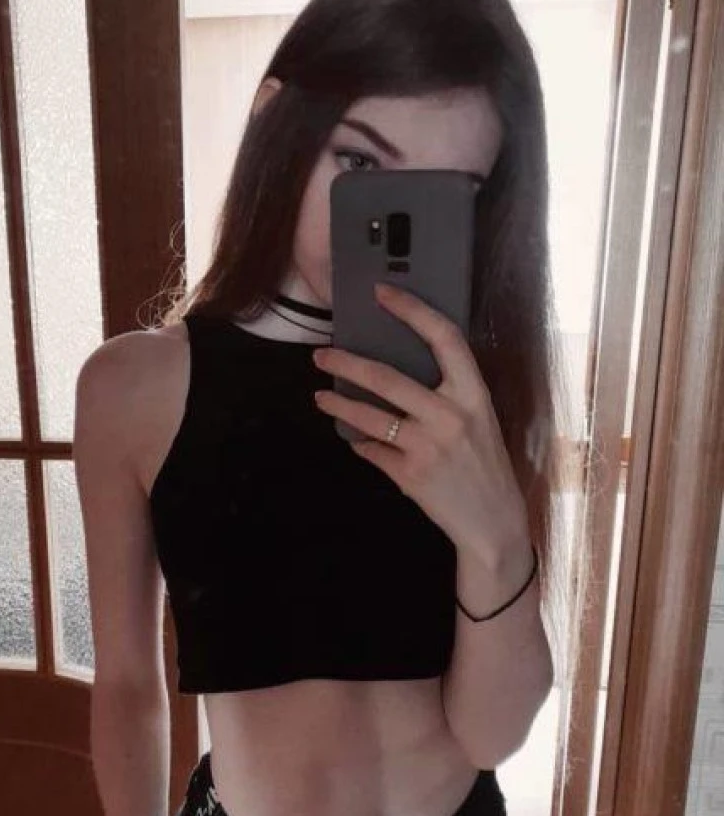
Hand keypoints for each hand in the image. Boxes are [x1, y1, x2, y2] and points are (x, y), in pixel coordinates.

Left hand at [312, 282, 527, 560]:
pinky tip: (354, 439)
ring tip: (321, 396)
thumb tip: (397, 369)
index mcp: (474, 394)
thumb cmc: (484, 466)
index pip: (444, 337)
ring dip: (338, 404)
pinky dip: (359, 444)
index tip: (382, 292)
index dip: (412, 310)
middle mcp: (451, 416)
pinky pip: (372, 451)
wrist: (493, 522)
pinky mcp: (410, 475)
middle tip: (321, 355)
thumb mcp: (479, 421)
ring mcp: (429, 446)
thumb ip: (448, 395)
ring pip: (368, 417)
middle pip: (387, 377)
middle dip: (346, 363)